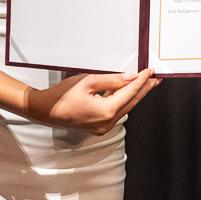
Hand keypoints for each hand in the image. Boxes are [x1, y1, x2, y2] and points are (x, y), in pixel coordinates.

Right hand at [26, 69, 157, 134]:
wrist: (46, 110)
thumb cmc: (62, 96)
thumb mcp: (89, 81)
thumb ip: (113, 80)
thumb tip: (131, 78)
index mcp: (106, 112)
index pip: (129, 92)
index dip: (141, 80)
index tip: (149, 72)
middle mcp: (107, 123)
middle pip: (131, 103)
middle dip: (144, 90)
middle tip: (155, 79)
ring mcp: (103, 127)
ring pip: (124, 108)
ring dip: (134, 96)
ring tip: (145, 84)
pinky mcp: (99, 127)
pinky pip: (115, 112)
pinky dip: (122, 102)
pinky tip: (126, 93)